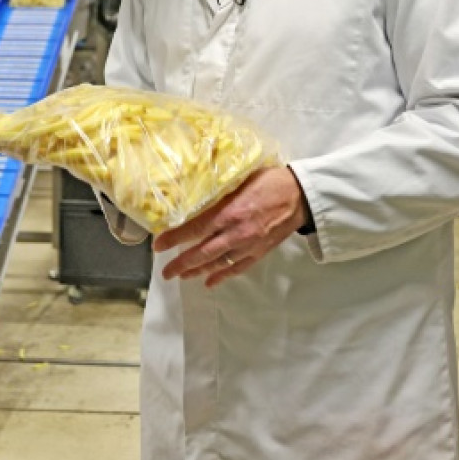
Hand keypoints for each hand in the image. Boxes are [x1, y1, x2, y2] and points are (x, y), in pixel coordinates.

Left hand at [154, 165, 308, 287]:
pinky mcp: (259, 252)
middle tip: (165, 272)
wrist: (300, 196)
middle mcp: (236, 233)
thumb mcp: (240, 178)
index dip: (174, 239)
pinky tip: (209, 281)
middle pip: (202, 253)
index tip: (158, 245)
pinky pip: (237, 268)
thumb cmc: (270, 181)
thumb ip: (218, 189)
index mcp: (229, 213)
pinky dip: (222, 276)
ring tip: (182, 276)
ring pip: (217, 264)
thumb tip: (194, 189)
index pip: (194, 229)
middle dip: (181, 264)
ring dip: (197, 271)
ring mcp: (248, 246)